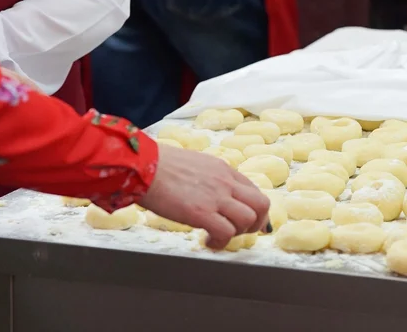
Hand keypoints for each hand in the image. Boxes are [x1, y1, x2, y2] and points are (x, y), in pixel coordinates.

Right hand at [139, 146, 270, 249]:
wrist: (144, 165)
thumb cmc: (161, 165)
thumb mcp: (196, 164)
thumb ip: (210, 178)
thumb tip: (212, 193)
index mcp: (224, 170)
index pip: (253, 191)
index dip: (255, 209)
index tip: (250, 222)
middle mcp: (225, 182)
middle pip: (262, 204)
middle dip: (256, 223)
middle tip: (238, 231)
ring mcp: (215, 197)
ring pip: (249, 219)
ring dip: (238, 233)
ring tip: (219, 236)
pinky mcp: (201, 212)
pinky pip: (226, 233)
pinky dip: (220, 243)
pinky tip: (207, 241)